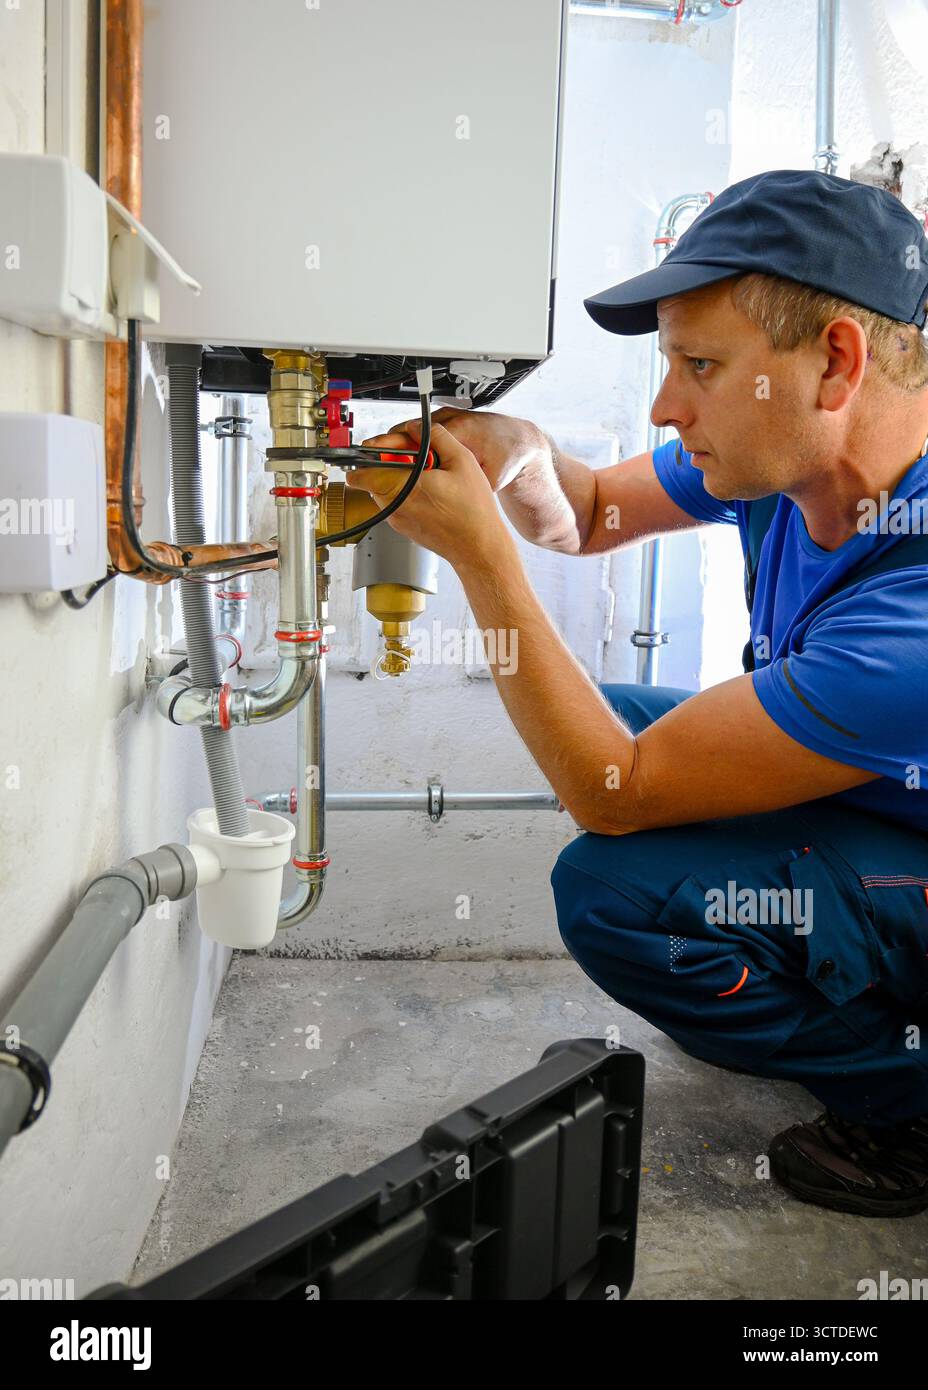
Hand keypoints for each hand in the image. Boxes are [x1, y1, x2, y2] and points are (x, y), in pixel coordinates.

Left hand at [344, 421, 512, 569]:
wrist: (479, 547)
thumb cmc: (473, 511)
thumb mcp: (462, 460)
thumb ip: (436, 436)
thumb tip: (416, 427)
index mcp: (403, 487)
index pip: (361, 472)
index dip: (370, 455)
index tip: (385, 448)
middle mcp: (394, 506)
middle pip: (373, 476)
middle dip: (390, 463)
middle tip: (418, 461)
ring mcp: (396, 520)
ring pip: (384, 488)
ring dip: (399, 478)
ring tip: (428, 477)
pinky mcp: (403, 527)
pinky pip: (394, 502)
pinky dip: (406, 493)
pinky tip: (430, 492)